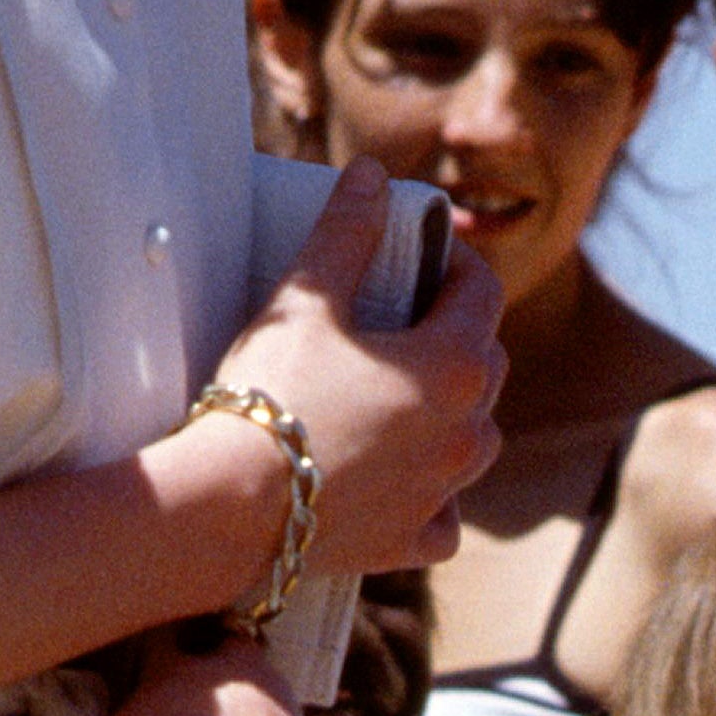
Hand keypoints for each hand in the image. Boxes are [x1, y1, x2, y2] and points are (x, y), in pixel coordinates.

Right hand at [212, 161, 507, 577]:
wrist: (229, 506)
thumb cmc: (270, 394)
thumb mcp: (306, 299)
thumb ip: (346, 232)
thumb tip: (370, 175)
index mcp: (454, 364)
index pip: (479, 291)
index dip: (453, 262)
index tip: (424, 253)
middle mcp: (467, 432)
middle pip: (486, 366)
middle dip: (457, 334)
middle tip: (410, 318)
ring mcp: (443, 492)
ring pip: (476, 441)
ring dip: (453, 415)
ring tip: (406, 397)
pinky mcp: (410, 540)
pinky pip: (444, 518)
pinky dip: (434, 499)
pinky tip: (406, 485)